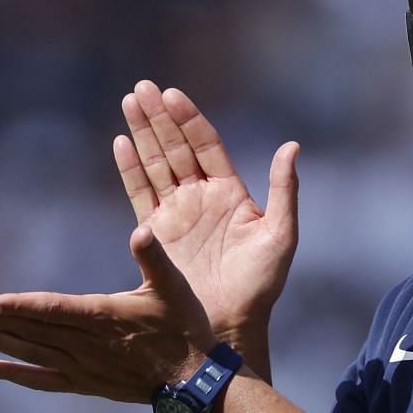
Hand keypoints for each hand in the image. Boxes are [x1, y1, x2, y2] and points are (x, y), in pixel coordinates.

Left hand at [0, 225, 216, 399]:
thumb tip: (141, 229)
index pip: (54, 310)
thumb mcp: (174, 287)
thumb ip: (154, 257)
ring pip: (34, 354)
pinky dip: (16, 375)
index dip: (20, 307)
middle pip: (34, 331)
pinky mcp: (87, 383)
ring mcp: (85, 367)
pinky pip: (44, 381)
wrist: (196, 384)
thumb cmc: (187, 329)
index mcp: (105, 317)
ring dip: (1, 344)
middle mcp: (88, 345)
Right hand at [115, 80, 298, 340]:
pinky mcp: (156, 235)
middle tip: (142, 87)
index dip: (189, 119)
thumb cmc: (260, 286)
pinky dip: (130, 168)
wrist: (228, 325)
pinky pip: (140, 194)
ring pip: (155, 164)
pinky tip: (121, 143)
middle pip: (175, 147)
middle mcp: (200, 198)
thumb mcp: (280, 236)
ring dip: (142, 133)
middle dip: (159, 117)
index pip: (205, 145)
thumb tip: (292, 146)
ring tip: (130, 101)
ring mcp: (176, 214)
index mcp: (230, 193)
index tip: (173, 94)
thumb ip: (284, 190)